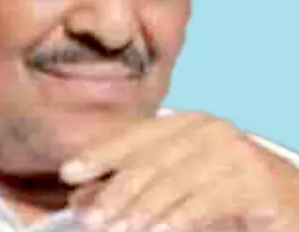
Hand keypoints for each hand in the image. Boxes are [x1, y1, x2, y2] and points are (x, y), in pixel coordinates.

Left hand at [59, 111, 298, 230]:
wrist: (292, 201)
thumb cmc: (226, 193)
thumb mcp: (174, 187)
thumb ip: (133, 189)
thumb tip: (84, 197)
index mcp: (185, 124)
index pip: (135, 137)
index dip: (100, 154)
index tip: (69, 173)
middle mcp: (206, 129)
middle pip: (149, 159)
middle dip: (115, 190)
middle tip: (90, 217)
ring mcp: (232, 151)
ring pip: (173, 181)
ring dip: (141, 208)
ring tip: (116, 228)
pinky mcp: (254, 181)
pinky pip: (206, 201)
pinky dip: (179, 217)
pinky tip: (158, 231)